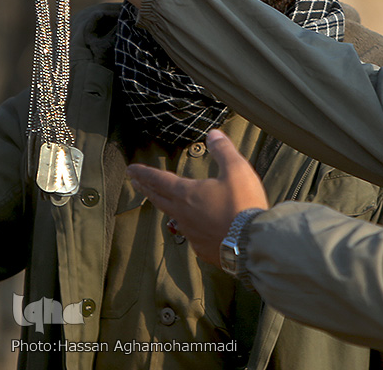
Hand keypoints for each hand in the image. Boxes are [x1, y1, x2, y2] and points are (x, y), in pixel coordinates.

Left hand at [127, 129, 269, 266]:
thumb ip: (223, 150)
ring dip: (166, 207)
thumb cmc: (243, 203)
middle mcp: (183, 213)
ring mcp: (191, 233)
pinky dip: (189, 227)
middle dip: (146, 188)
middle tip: (135, 183)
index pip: (159, 179)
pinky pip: (191, 235)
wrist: (251, 241)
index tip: (130, 169)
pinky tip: (194, 228)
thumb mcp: (237, 170)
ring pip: (173, 217)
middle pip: (159, 199)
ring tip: (165, 203)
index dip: (144, 172)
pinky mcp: (202, 248)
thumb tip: (213, 134)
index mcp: (188, 193)